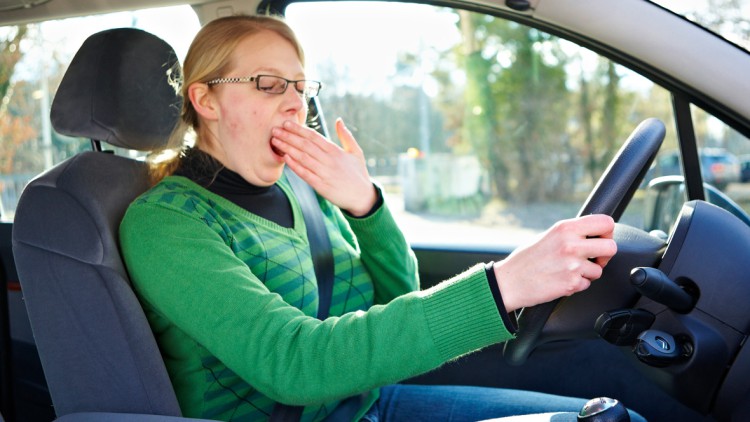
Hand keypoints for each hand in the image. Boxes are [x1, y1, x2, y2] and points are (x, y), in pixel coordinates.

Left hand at [271, 118, 376, 215]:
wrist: (362, 197)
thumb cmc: (358, 174)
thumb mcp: (356, 152)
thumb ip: (346, 136)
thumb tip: (339, 120)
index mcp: (336, 151)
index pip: (314, 136)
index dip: (299, 129)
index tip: (287, 123)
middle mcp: (329, 160)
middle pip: (305, 145)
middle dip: (288, 136)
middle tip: (275, 129)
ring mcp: (325, 173)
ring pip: (303, 157)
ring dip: (287, 148)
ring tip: (275, 141)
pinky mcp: (321, 186)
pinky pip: (305, 174)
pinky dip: (294, 165)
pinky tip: (285, 158)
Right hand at [493, 214, 616, 311]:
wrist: (510, 281)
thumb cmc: (527, 259)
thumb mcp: (549, 236)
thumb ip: (572, 233)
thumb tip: (596, 235)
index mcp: (565, 228)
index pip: (605, 222)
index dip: (608, 232)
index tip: (601, 239)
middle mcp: (571, 244)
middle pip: (611, 247)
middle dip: (604, 256)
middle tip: (593, 259)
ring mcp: (572, 265)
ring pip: (599, 270)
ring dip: (588, 273)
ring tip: (568, 270)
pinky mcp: (571, 283)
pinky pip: (587, 284)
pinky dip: (577, 284)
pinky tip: (562, 279)